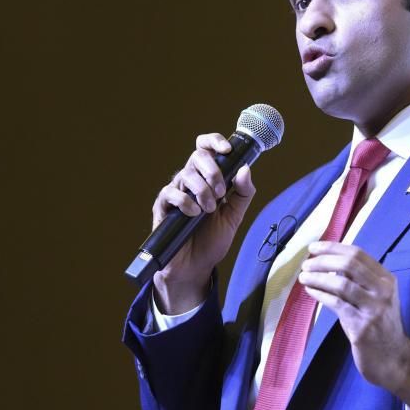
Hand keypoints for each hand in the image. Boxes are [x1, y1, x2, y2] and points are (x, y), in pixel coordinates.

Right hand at [151, 133, 255, 313]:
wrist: (196, 268)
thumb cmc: (212, 241)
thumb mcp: (234, 216)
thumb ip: (243, 193)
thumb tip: (246, 169)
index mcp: (207, 179)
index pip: (206, 148)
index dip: (215, 141)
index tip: (228, 149)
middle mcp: (190, 181)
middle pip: (197, 156)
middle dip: (213, 171)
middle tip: (222, 192)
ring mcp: (176, 193)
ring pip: (186, 174)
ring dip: (203, 191)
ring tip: (209, 210)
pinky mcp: (163, 207)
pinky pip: (171, 193)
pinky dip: (186, 202)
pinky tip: (194, 214)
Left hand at [298, 241, 409, 409]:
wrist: (395, 360)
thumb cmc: (380, 327)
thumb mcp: (375, 298)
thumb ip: (357, 281)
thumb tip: (328, 263)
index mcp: (387, 279)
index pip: (357, 253)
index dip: (332, 248)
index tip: (313, 247)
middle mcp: (384, 291)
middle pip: (349, 265)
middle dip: (323, 261)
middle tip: (306, 263)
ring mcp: (374, 309)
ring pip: (341, 284)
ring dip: (318, 278)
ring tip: (303, 277)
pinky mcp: (362, 327)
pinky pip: (336, 304)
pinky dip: (320, 294)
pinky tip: (310, 291)